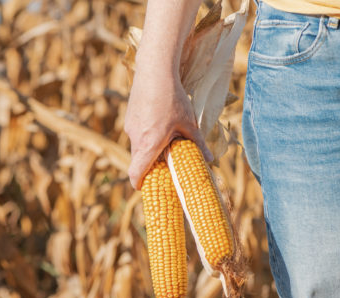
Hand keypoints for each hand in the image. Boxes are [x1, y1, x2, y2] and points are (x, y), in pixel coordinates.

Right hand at [124, 68, 213, 189]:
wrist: (154, 70)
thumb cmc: (172, 98)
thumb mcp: (189, 123)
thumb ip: (197, 144)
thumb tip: (209, 160)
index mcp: (149, 144)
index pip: (136, 174)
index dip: (140, 184)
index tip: (149, 186)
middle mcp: (136, 138)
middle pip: (138, 161)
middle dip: (150, 165)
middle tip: (166, 162)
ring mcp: (130, 127)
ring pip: (138, 146)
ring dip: (149, 148)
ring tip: (166, 136)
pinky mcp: (130, 116)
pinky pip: (137, 133)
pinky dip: (146, 135)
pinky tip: (159, 121)